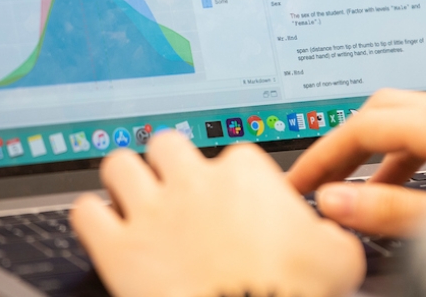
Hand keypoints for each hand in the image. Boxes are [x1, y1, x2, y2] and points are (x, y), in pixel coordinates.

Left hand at [70, 132, 364, 296]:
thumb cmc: (296, 295)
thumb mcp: (340, 257)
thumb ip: (329, 231)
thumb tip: (326, 231)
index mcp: (246, 174)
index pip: (234, 155)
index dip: (234, 182)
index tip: (237, 205)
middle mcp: (194, 182)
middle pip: (167, 144)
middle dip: (169, 163)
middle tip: (176, 189)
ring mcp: (151, 212)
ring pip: (119, 164)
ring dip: (125, 180)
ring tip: (133, 198)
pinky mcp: (116, 249)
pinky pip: (85, 212)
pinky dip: (92, 218)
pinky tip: (104, 229)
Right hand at [288, 89, 425, 236]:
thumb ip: (390, 212)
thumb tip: (338, 203)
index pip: (363, 126)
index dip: (324, 154)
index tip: (300, 182)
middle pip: (386, 108)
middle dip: (349, 142)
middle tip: (324, 177)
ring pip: (419, 119)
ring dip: (385, 151)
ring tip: (367, 192)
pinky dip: (418, 154)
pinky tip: (424, 183)